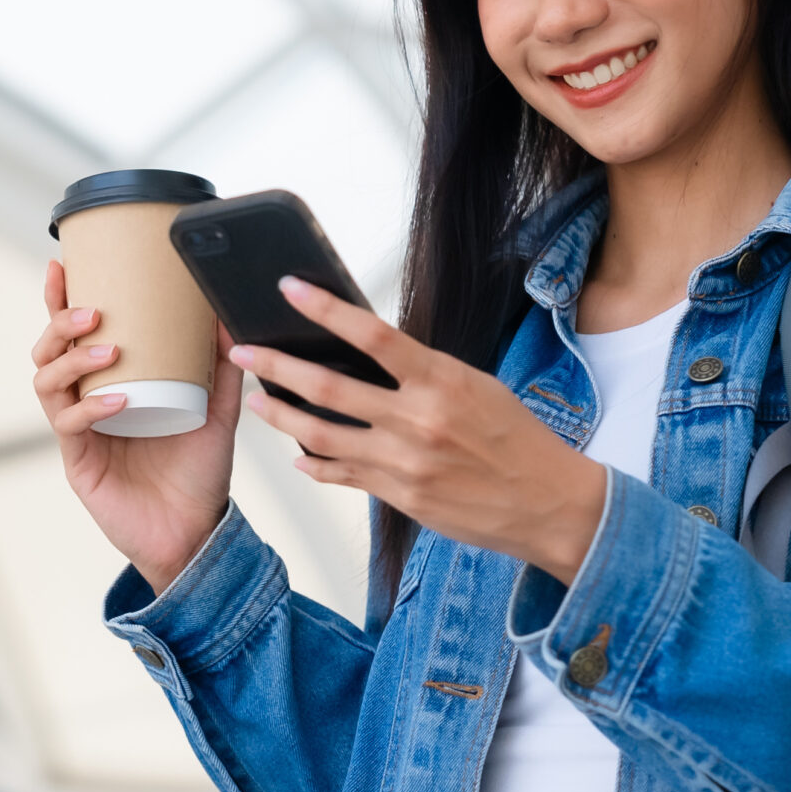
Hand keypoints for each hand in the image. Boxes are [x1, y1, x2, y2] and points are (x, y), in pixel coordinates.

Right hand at [31, 260, 241, 593]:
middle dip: (59, 324)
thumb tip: (226, 313)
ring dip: (73, 360)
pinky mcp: (79, 463)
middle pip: (48, 352)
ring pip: (48, 383)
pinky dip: (91, 408)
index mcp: (108, 383)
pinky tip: (117, 400)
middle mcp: (86, 403)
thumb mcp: (219, 409)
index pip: (74, 334)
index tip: (61, 265)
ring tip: (107, 350)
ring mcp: (78, 433)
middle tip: (90, 310)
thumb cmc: (199, 471)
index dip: (60, 300)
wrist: (196, 532)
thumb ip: (223, 365)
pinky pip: (70, 426)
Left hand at [231, 278, 610, 583]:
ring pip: (321, 435)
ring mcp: (404, 463)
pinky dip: (314, 465)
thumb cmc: (516, 438)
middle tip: (243, 351)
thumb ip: (423, 373)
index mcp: (441, 380)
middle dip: (276, 367)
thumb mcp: (476, 386)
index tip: (289, 289)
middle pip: (328, 387)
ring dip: (281, 416)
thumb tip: (370, 355)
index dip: (324, 309)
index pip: (371, 334)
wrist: (547, 503)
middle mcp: (417, 420)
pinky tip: (297, 456)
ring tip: (257, 402)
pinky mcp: (399, 497)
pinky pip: (342, 475)